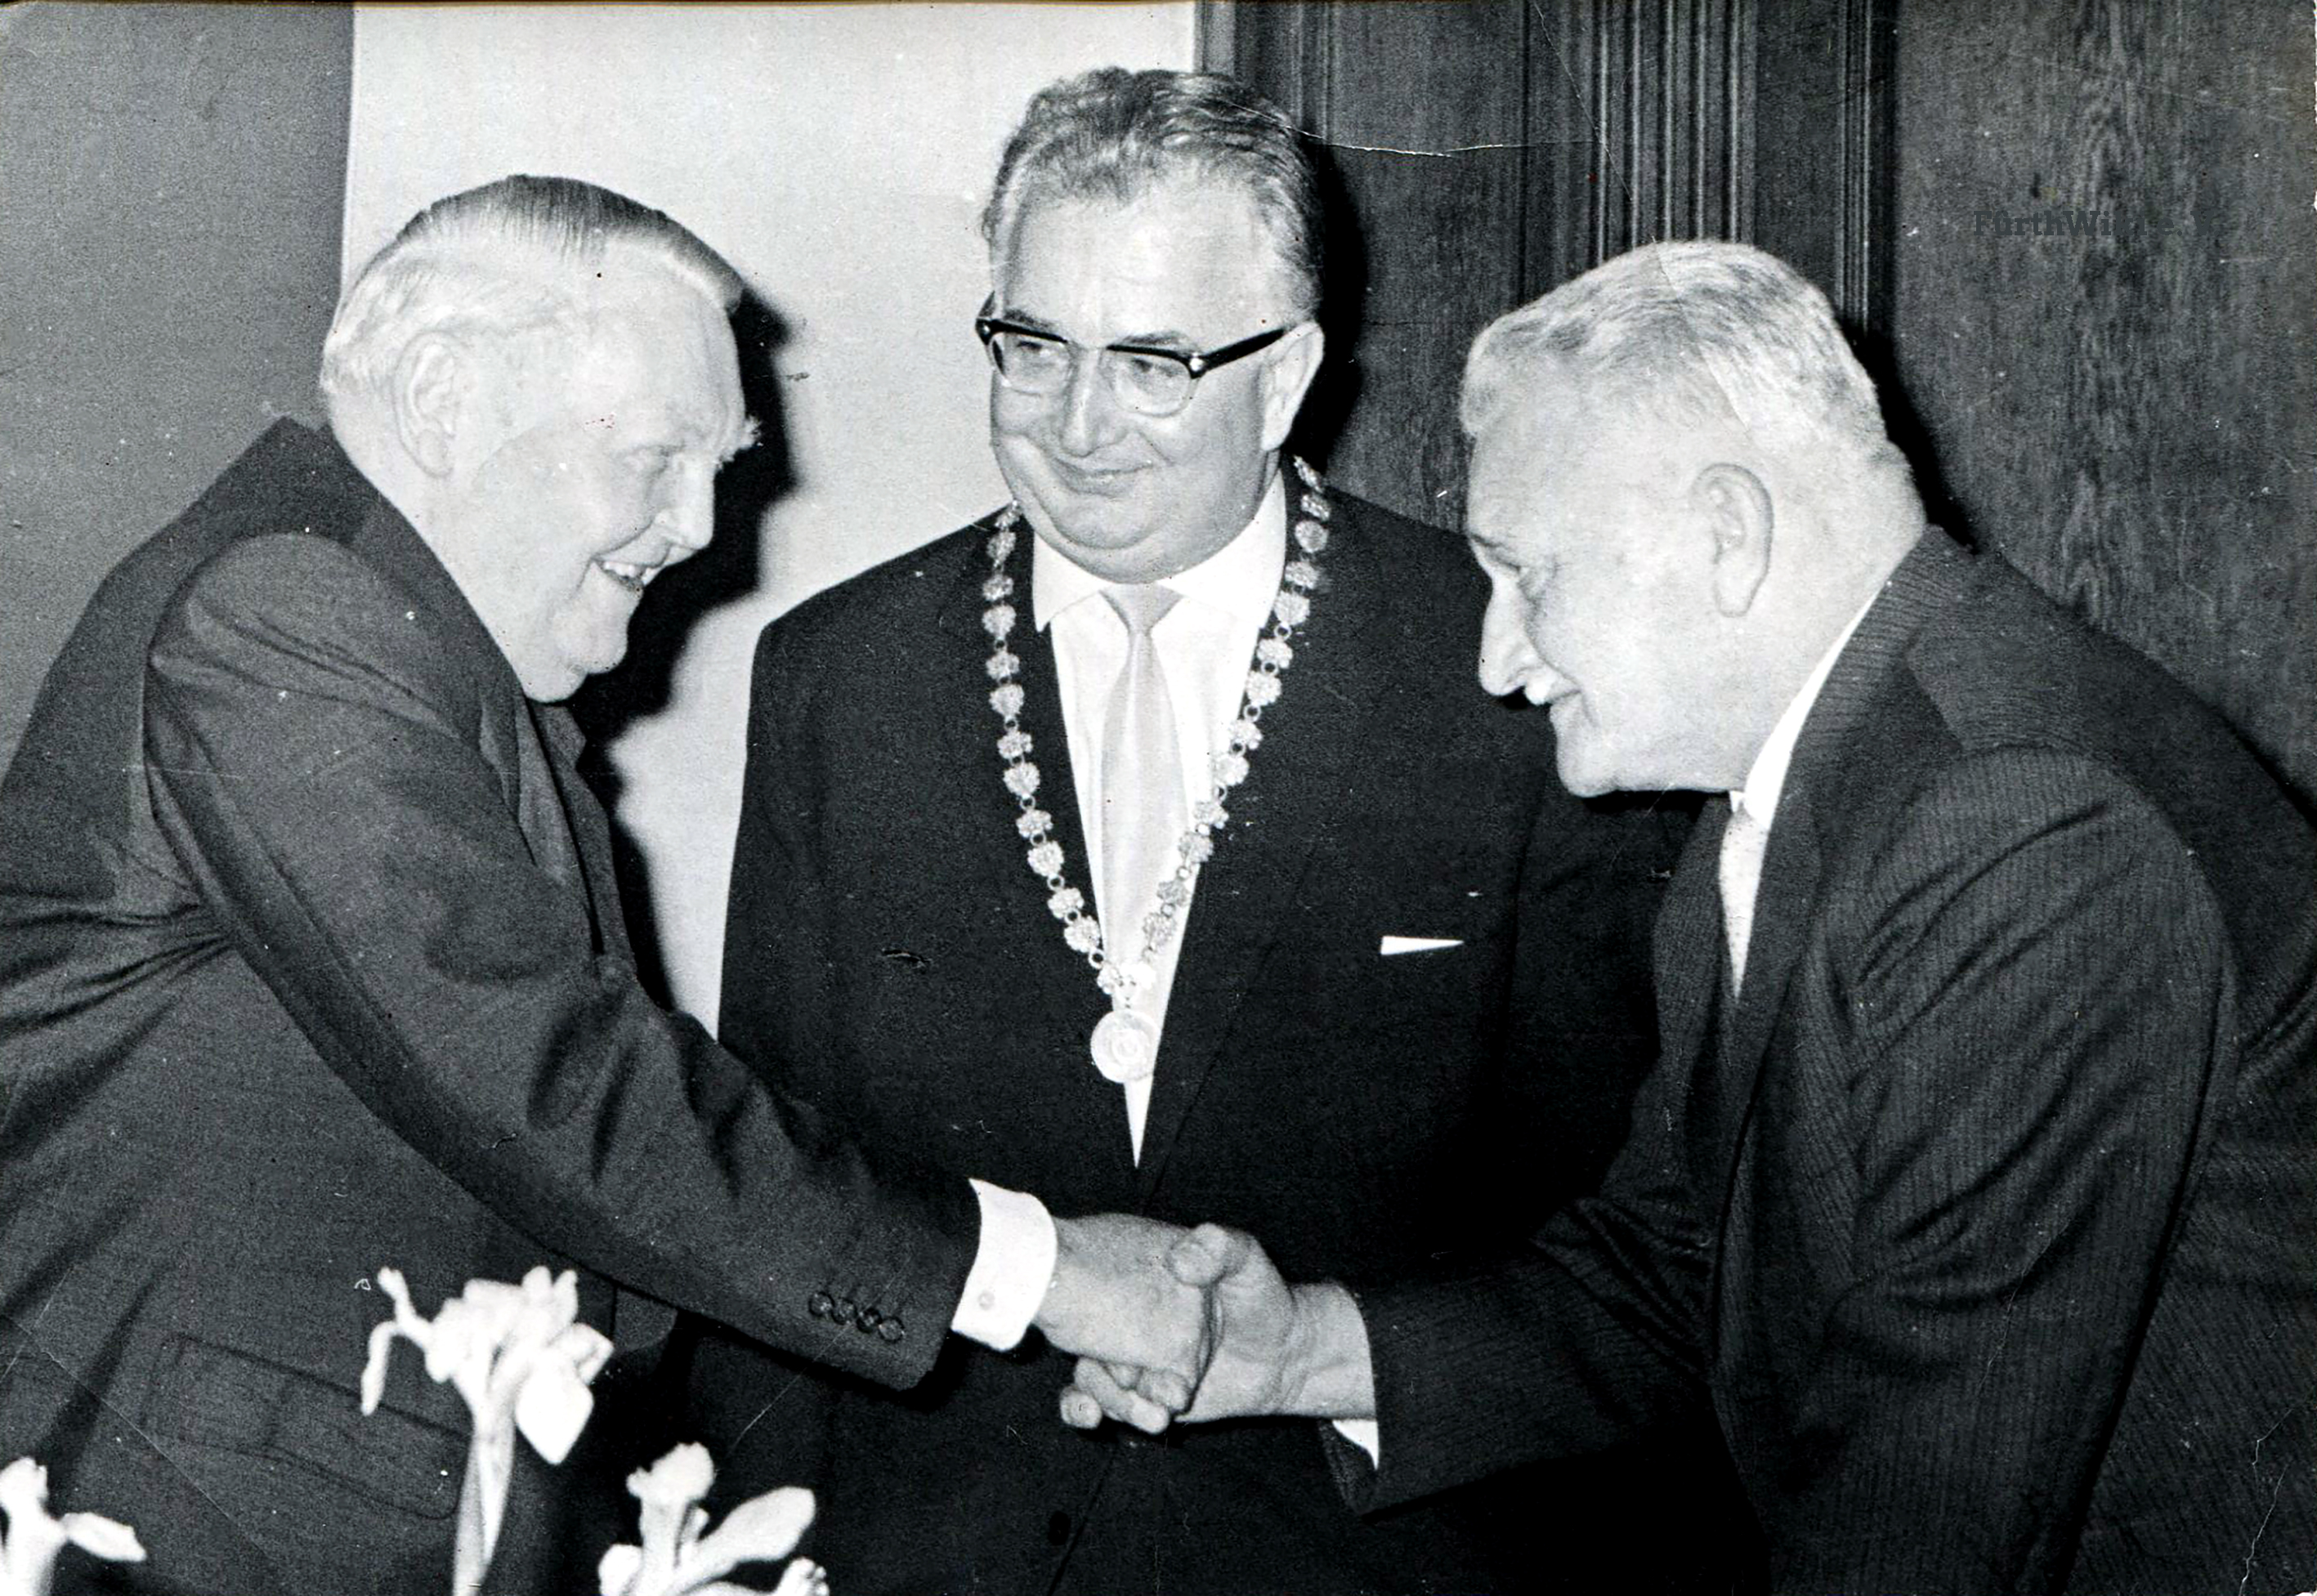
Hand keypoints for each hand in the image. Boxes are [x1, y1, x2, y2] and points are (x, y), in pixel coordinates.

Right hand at [1059, 1224, 1375, 1431]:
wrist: (1280, 1356)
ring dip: (1110, 1396)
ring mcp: (1127, 1355)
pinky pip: (1095, 1401)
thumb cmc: (1261, 1296)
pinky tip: (1092, 1416)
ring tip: (1157, 1409)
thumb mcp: (1246, 1261)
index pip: (1092, 1277)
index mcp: (1142, 1277)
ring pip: (1089, 1375)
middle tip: (1128, 1372)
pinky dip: (1082, 1409)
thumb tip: (1180, 1262)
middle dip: (1096, 1360)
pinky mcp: (1135, 1392)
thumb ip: (1221, 1248)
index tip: (1069, 1308)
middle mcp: (1126, 1315)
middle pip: (1081, 1335)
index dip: (1073, 1289)